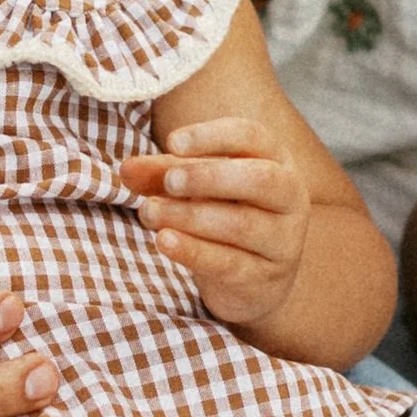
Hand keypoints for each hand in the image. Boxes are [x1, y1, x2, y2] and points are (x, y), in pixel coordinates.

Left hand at [117, 117, 309, 330]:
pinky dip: (193, 251)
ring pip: (240, 224)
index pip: (251, 137)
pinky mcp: (265, 278)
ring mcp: (283, 240)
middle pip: (258, 179)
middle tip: (168, 181)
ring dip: (189, 216)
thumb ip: (164, 174)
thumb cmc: (226, 215)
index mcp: (276, 161)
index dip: (212, 137)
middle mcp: (289, 197)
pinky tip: (164, 241)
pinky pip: (229, 263)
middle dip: (208, 176)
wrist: (254, 279)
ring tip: (149, 212)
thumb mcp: (198, 188)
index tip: (172, 143)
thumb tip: (126, 169)